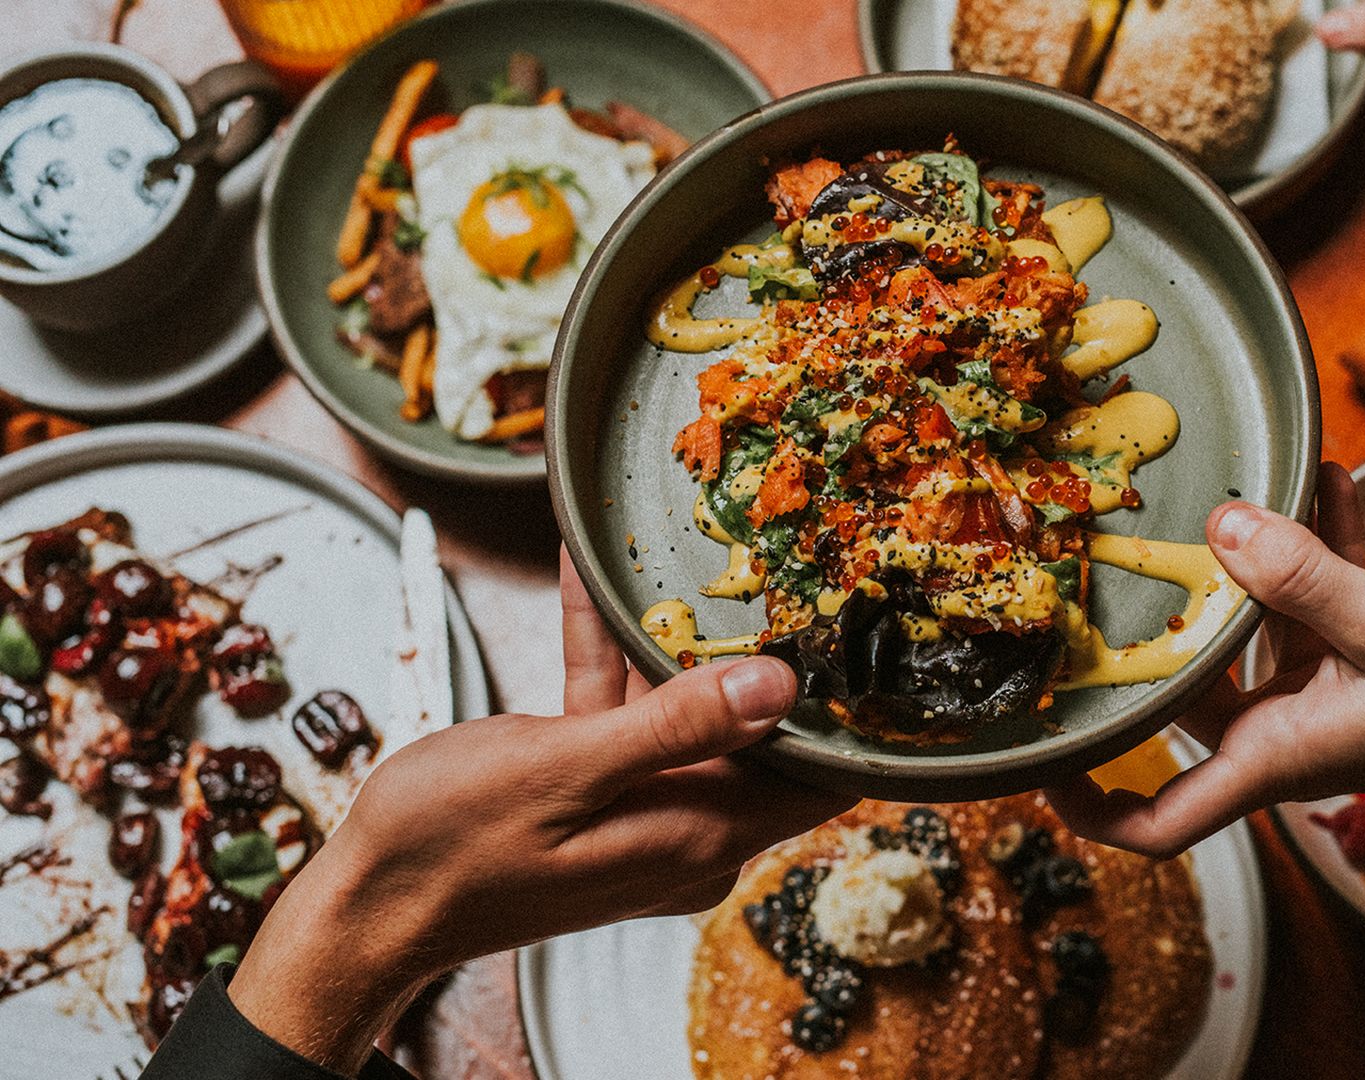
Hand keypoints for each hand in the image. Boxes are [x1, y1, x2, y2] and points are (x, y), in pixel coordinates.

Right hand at [227, 551, 853, 1070]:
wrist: (363, 904)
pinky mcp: (599, 794)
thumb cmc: (448, 849)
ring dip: (663, 631)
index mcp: (699, 835)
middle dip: (748, 644)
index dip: (843, 705)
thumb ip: (677, 724)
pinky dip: (607, 653)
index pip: (818, 777)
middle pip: (753, 731)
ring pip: (679, 708)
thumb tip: (780, 684)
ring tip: (670, 542)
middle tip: (761, 552)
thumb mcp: (564, 769)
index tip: (849, 623)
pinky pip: (620, 713)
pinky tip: (588, 577)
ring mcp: (645, 810)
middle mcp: (687, 829)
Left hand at [1046, 463, 1364, 857]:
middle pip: (1184, 698)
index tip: (1045, 762)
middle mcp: (1280, 732)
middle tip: (1109, 567)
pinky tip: (1323, 477)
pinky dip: (1312, 544)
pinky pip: (1311, 600)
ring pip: (1247, 632)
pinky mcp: (1355, 658)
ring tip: (1230, 492)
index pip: (1157, 822)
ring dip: (1244, 564)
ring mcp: (1316, 696)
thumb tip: (1220, 526)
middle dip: (1155, 633)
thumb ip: (1300, 575)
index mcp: (1271, 757)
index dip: (1090, 808)